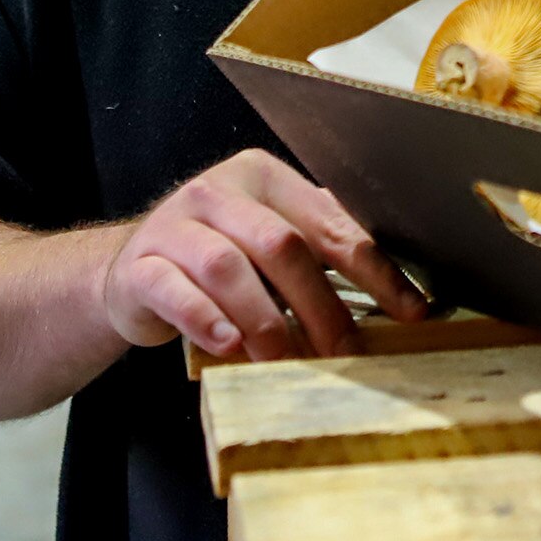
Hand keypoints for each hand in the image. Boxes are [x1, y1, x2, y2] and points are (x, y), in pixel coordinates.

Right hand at [99, 150, 425, 362]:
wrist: (129, 276)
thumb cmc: (216, 260)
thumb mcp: (267, 245)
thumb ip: (318, 252)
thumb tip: (399, 296)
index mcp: (263, 177)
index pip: (330, 224)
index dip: (375, 271)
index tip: (411, 313)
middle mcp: (218, 192)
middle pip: (282, 246)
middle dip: (322, 306)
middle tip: (345, 355)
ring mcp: (174, 226)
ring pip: (228, 268)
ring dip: (265, 322)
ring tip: (288, 363)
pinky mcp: (139, 266)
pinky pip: (174, 291)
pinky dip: (205, 320)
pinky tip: (229, 345)